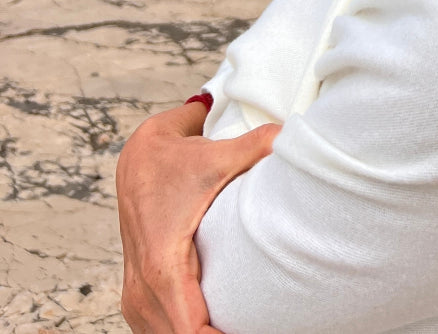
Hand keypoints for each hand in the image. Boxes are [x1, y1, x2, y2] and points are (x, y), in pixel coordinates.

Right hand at [117, 97, 279, 333]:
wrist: (134, 161)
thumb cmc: (169, 162)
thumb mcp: (212, 154)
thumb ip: (255, 147)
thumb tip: (289, 136)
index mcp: (162, 265)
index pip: (189, 332)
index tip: (251, 333)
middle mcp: (145, 290)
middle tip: (265, 326)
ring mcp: (138, 297)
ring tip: (243, 326)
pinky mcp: (141, 297)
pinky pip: (163, 331)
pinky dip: (188, 332)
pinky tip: (216, 327)